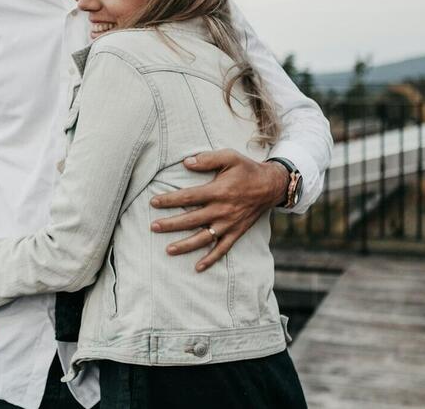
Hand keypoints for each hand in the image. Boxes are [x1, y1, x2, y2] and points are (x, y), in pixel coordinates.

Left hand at [149, 150, 288, 271]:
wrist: (271, 185)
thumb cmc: (247, 169)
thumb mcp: (229, 156)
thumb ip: (207, 159)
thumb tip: (186, 162)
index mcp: (218, 191)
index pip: (188, 197)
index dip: (169, 200)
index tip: (153, 202)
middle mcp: (222, 210)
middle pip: (192, 220)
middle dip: (171, 224)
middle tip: (153, 227)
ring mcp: (229, 224)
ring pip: (204, 238)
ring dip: (185, 245)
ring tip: (168, 250)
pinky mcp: (236, 232)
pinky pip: (223, 249)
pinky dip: (211, 259)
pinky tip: (198, 267)